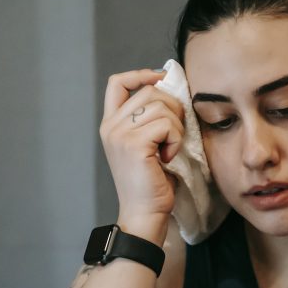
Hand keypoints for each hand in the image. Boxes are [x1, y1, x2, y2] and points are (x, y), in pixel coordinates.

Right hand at [100, 69, 184, 242]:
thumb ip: (149, 119)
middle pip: (149, 91)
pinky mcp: (134, 145)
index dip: (142, 74)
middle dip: (172, 107)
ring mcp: (120, 134)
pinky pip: (167, 125)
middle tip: (174, 134)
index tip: (162, 79)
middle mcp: (111, 126)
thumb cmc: (151, 182)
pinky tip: (169, 157)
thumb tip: (170, 90)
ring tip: (170, 149)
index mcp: (110, 124)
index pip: (118, 82)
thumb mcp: (146, 144)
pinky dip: (176, 139)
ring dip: (176, 128)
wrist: (144, 213)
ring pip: (162, 107)